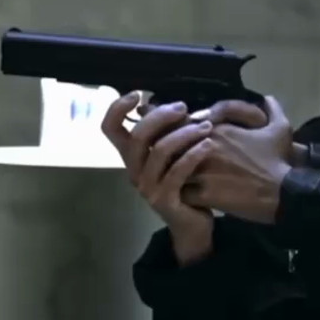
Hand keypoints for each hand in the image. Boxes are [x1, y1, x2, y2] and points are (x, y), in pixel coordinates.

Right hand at [101, 95, 268, 263]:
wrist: (193, 225)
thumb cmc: (186, 183)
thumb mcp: (175, 154)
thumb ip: (168, 132)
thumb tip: (169, 102)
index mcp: (133, 157)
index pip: (110, 129)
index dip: (117, 108)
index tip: (138, 93)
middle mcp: (134, 171)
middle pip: (137, 137)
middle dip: (162, 116)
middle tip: (185, 108)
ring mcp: (147, 187)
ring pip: (160, 152)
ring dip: (185, 134)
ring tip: (207, 126)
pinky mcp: (165, 200)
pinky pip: (178, 172)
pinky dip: (194, 154)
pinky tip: (209, 144)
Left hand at [180, 96, 293, 223]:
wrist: (283, 192)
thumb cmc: (279, 160)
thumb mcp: (281, 129)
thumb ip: (272, 109)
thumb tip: (268, 98)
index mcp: (217, 129)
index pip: (182, 126)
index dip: (177, 132)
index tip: (179, 140)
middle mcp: (204, 147)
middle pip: (173, 147)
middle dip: (171, 154)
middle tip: (172, 163)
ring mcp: (202, 171)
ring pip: (172, 170)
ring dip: (173, 174)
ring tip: (176, 181)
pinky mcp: (203, 194)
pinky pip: (180, 193)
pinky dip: (180, 195)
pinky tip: (186, 198)